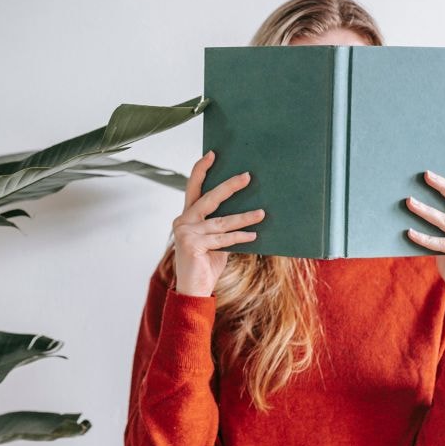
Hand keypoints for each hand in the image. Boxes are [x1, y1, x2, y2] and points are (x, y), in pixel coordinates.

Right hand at [171, 150, 266, 296]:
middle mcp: (182, 221)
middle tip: (247, 176)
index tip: (213, 154)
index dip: (201, 170)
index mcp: (187, 216)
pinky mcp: (192, 245)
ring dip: (244, 218)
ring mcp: (185, 233)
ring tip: (262, 213)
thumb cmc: (205, 264)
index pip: (193, 188)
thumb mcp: (215, 241)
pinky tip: (253, 236)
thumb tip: (248, 211)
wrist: (193, 291)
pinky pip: (222, 239)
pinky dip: (239, 237)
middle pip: (208, 198)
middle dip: (229, 186)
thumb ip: (222, 226)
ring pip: (220, 222)